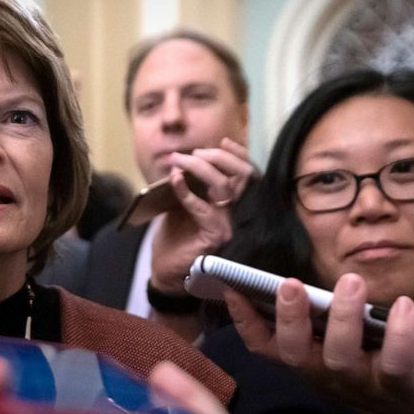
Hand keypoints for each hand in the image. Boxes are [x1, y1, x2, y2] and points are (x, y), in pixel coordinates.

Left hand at [149, 138, 254, 294]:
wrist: (166, 271)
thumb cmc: (176, 238)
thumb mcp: (184, 204)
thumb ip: (193, 185)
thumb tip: (187, 160)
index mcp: (236, 205)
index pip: (247, 175)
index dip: (238, 155)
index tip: (222, 141)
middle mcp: (238, 214)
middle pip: (241, 176)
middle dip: (217, 157)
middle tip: (191, 153)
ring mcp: (229, 225)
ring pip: (224, 187)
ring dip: (200, 168)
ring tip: (180, 161)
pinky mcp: (215, 236)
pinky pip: (203, 207)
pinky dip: (186, 191)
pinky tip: (175, 180)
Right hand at [225, 273, 413, 413]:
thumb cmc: (373, 364)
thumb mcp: (337, 345)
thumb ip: (319, 321)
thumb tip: (296, 282)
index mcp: (305, 361)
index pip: (264, 346)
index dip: (244, 320)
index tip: (233, 288)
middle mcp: (324, 374)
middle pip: (295, 353)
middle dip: (290, 318)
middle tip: (290, 284)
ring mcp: (359, 382)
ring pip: (340, 355)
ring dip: (344, 317)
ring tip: (351, 282)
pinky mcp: (400, 385)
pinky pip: (395, 362)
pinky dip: (399, 333)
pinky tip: (404, 305)